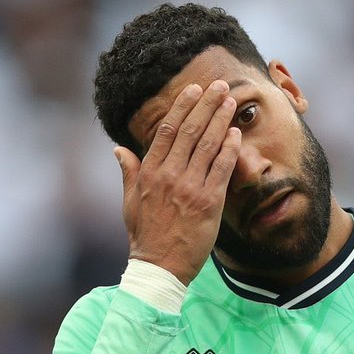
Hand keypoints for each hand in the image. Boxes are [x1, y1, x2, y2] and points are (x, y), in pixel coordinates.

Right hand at [114, 80, 241, 285]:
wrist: (160, 267)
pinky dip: (229, 149)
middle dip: (206, 105)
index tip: (194, 90)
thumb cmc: (145, 235)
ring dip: (221, 120)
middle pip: (190, 131)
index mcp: (149, 172)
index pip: (167, 131)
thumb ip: (128, 172)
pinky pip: (221, 169)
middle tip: (220, 86)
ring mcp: (189, 188)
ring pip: (207, 145)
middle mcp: (169, 176)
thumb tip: (118, 150)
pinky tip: (236, 133)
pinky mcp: (208, 202)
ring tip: (231, 102)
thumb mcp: (130, 202)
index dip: (183, 107)